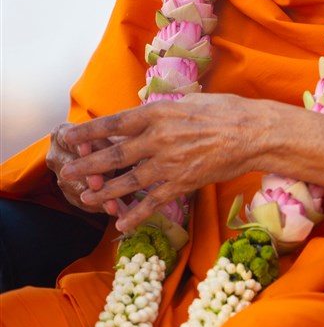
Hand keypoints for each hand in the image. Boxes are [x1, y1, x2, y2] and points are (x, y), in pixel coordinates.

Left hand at [58, 94, 263, 230]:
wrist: (253, 133)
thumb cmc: (226, 111)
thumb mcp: (187, 102)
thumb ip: (162, 112)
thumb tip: (144, 115)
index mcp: (157, 113)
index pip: (114, 123)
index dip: (89, 132)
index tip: (69, 137)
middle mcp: (158, 138)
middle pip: (114, 155)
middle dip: (87, 166)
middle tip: (66, 173)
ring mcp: (169, 164)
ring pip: (128, 182)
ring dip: (105, 192)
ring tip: (86, 198)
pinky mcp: (183, 183)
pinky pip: (153, 202)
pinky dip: (137, 215)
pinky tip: (122, 224)